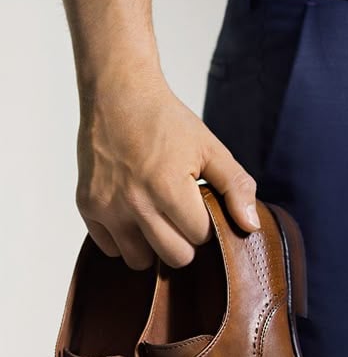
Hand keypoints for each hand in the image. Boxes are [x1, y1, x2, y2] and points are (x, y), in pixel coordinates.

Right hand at [76, 68, 260, 269]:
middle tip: (181, 214)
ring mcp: (107, 207)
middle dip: (185, 240)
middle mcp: (135, 202)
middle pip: (174, 257)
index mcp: (168, 187)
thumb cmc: (167, 122)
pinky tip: (133, 215)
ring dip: (153, 246)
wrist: (118, 95)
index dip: (206, 223)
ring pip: (140, 261)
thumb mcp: (211, 148)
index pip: (200, 237)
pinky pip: (111, 249)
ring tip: (157, 217)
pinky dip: (124, 240)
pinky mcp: (87, 206)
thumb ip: (236, 187)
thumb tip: (251, 227)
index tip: (199, 203)